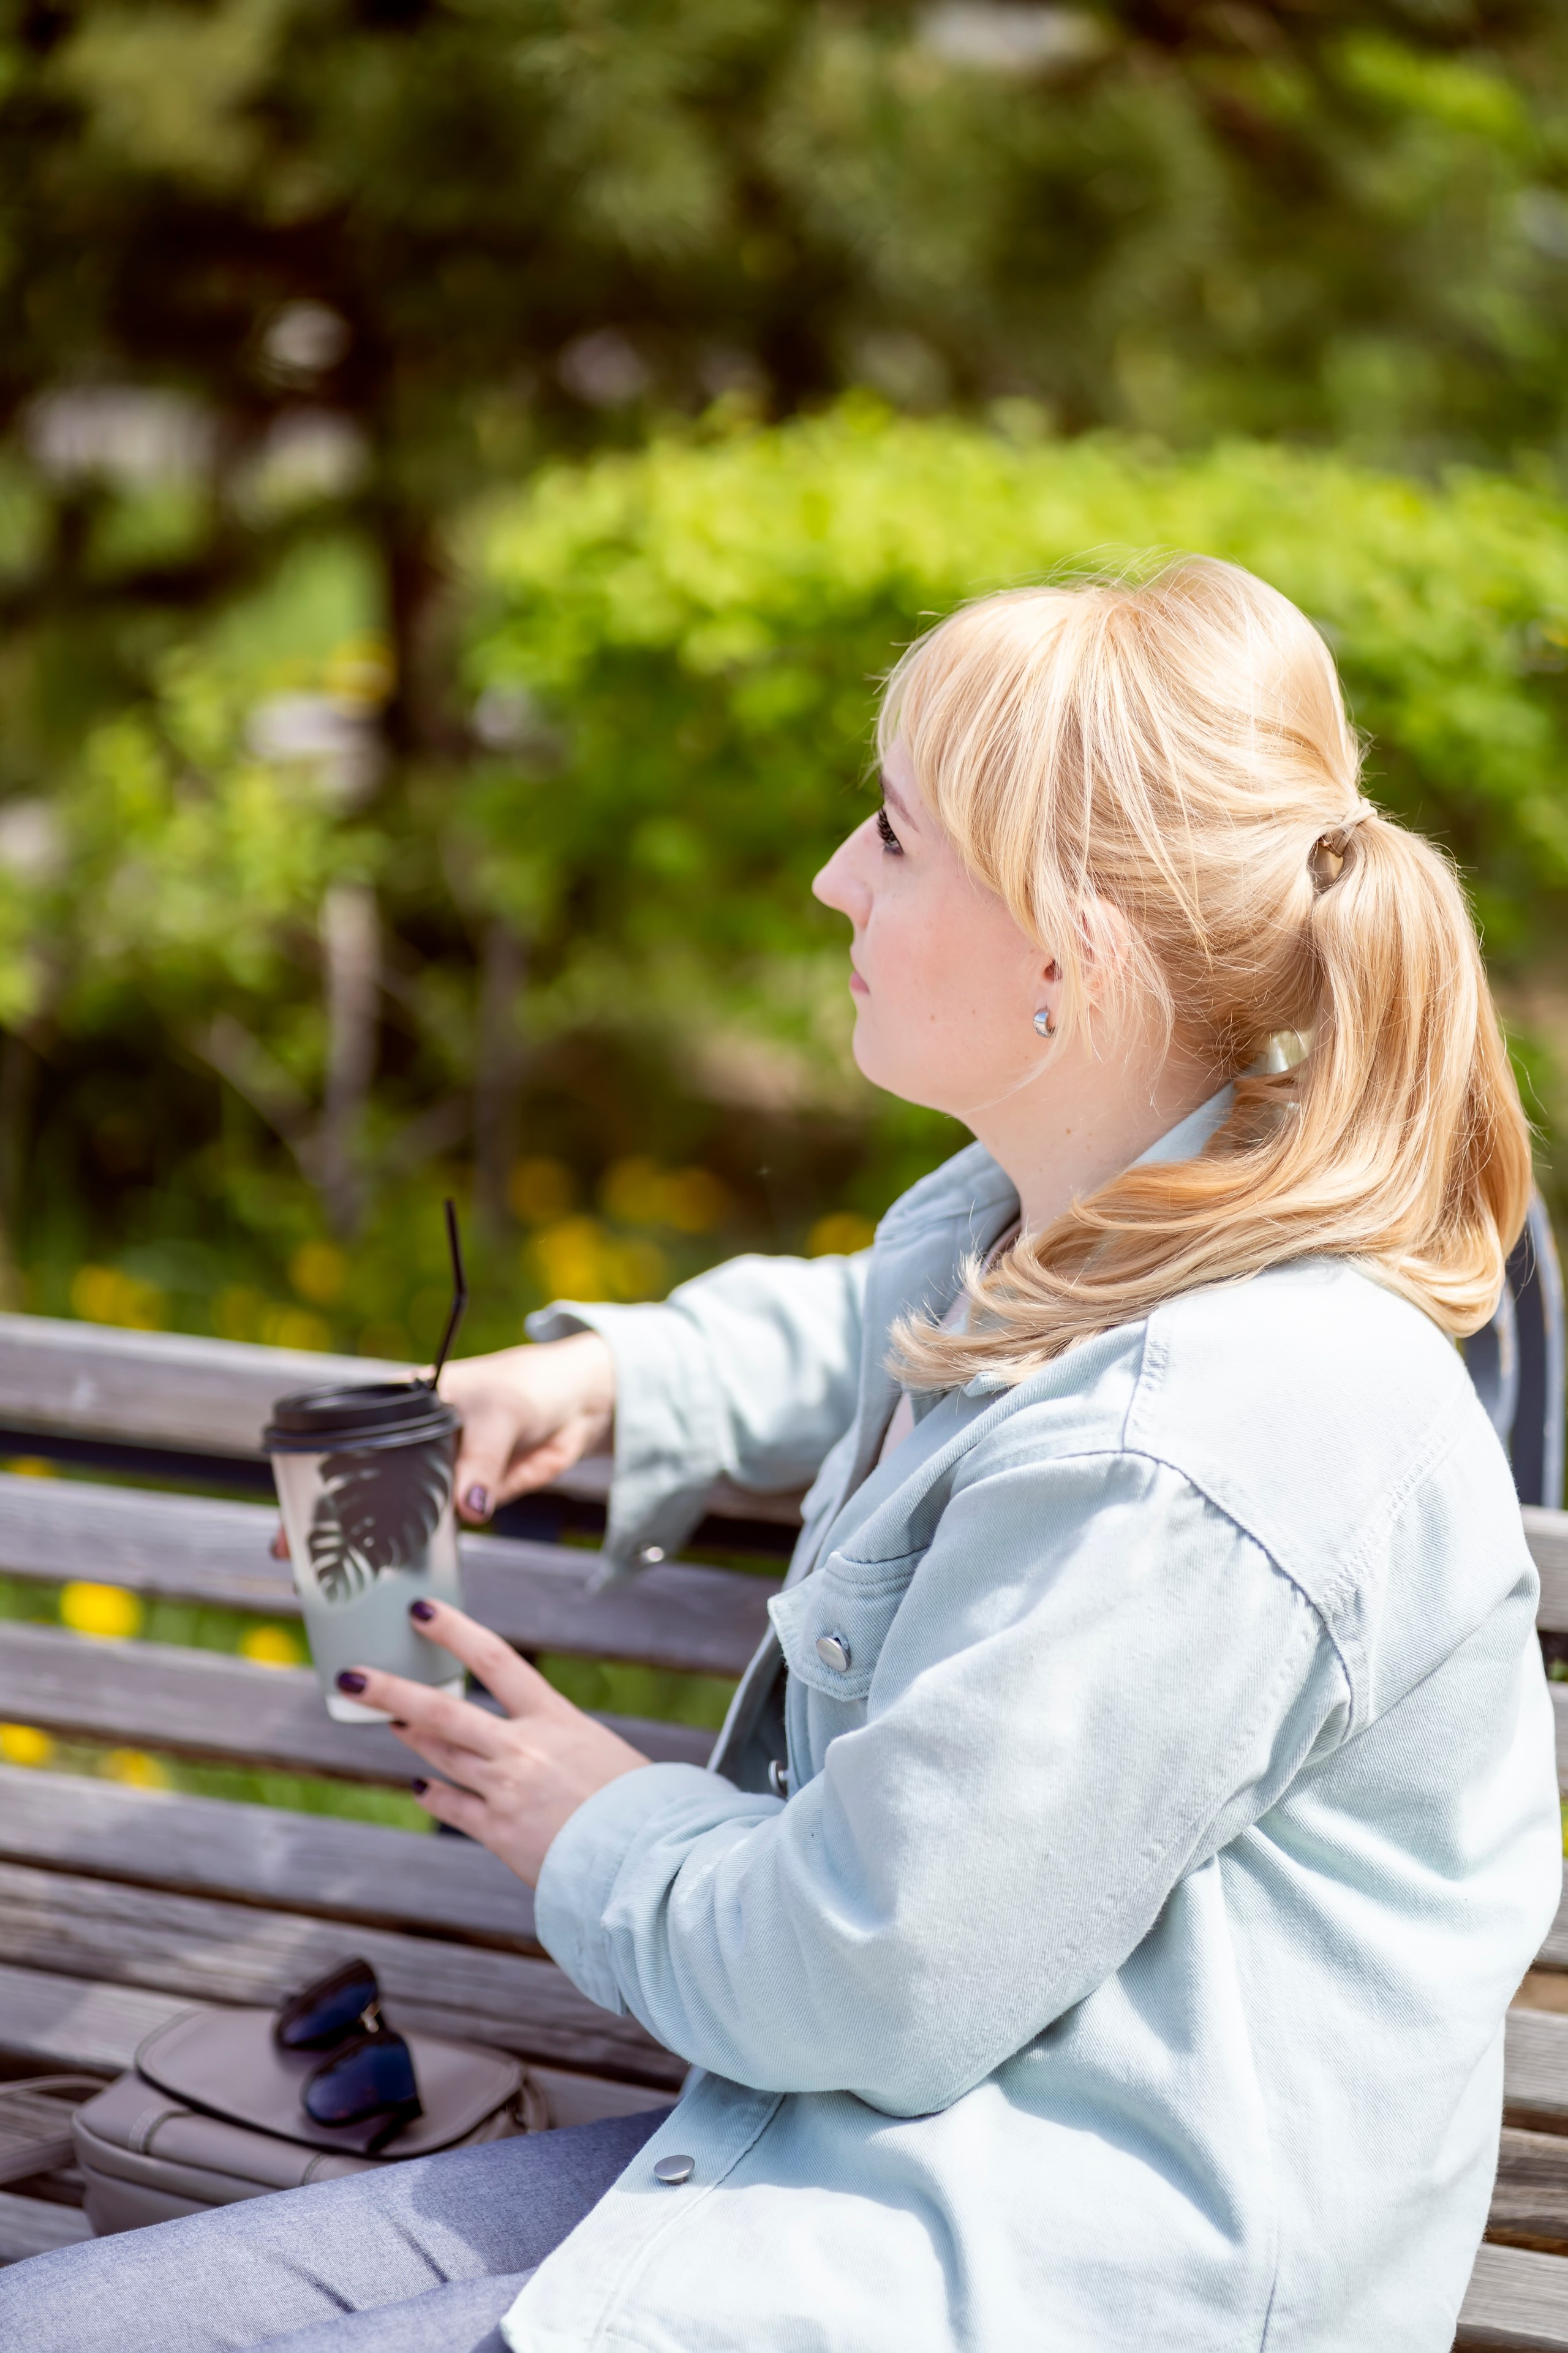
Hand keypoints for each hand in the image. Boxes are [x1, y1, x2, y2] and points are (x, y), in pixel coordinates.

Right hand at [268, 1330, 614, 1559]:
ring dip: (368, 1551)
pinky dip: (416, 1557)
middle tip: (297, 1570)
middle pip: (357, 1492)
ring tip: (335, 1590)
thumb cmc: (529, 1390)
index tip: (288, 1527)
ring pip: (391, 1518)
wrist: (577, 1403)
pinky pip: (433, 1534)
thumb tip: (471, 1510)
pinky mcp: (463, 1501)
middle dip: (327, 1531)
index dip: (312, 1489)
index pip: (343, 1451)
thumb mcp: (501, 1417)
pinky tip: (394, 1587)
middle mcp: (407, 1446)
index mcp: (401, 1411)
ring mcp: (433, 1477)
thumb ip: (483, 1462)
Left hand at [339, 1597, 648, 1884]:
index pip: (495, 1660)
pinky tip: (419, 1787)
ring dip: (414, 1738)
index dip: (454, 1632)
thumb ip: (561, 1741)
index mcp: (556, 1718)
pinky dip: (434, 1795)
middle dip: (393, 1691)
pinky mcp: (499, 1833)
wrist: (648, 1859)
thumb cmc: (639, 1803)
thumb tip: (538, 1743)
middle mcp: (523, 1748)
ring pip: (442, 1756)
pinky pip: (452, 1808)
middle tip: (355, 1676)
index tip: (422, 1611)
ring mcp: (506, 1790)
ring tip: (391, 1721)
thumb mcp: (602, 1751)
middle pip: (444, 1711)